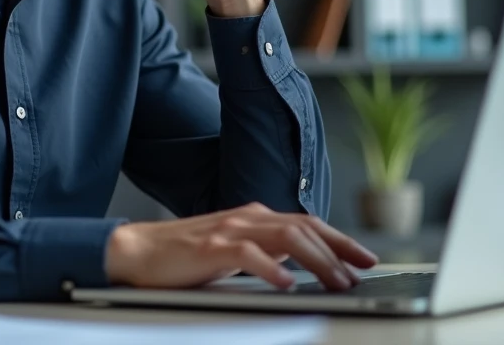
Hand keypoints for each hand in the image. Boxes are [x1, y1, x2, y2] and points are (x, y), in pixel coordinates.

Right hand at [104, 202, 378, 290]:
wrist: (137, 251)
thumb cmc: (183, 256)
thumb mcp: (232, 251)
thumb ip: (262, 252)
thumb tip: (296, 265)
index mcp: (254, 218)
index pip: (307, 224)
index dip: (340, 240)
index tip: (365, 258)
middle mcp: (246, 218)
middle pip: (304, 228)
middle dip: (338, 250)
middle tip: (361, 273)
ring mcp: (228, 230)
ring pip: (285, 238)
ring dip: (316, 260)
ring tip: (336, 281)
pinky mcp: (210, 248)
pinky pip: (248, 256)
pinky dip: (271, 270)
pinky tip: (286, 285)